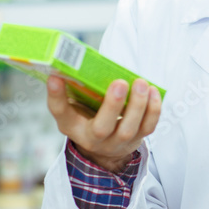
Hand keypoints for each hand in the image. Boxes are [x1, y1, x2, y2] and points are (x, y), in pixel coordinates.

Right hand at [46, 75, 160, 173]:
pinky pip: (148, 127)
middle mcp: (92, 138)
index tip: (55, 77)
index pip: (61, 112)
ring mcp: (116, 142)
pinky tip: (153, 91)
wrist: (106, 147)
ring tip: (141, 83)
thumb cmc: (90, 117)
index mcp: (72, 126)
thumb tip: (76, 61)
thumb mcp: (77, 107)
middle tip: (120, 82)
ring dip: (137, 105)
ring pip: (128, 129)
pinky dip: (153, 109)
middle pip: (101, 128)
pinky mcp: (137, 139)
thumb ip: (76, 88)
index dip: (56, 96)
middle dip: (112, 105)